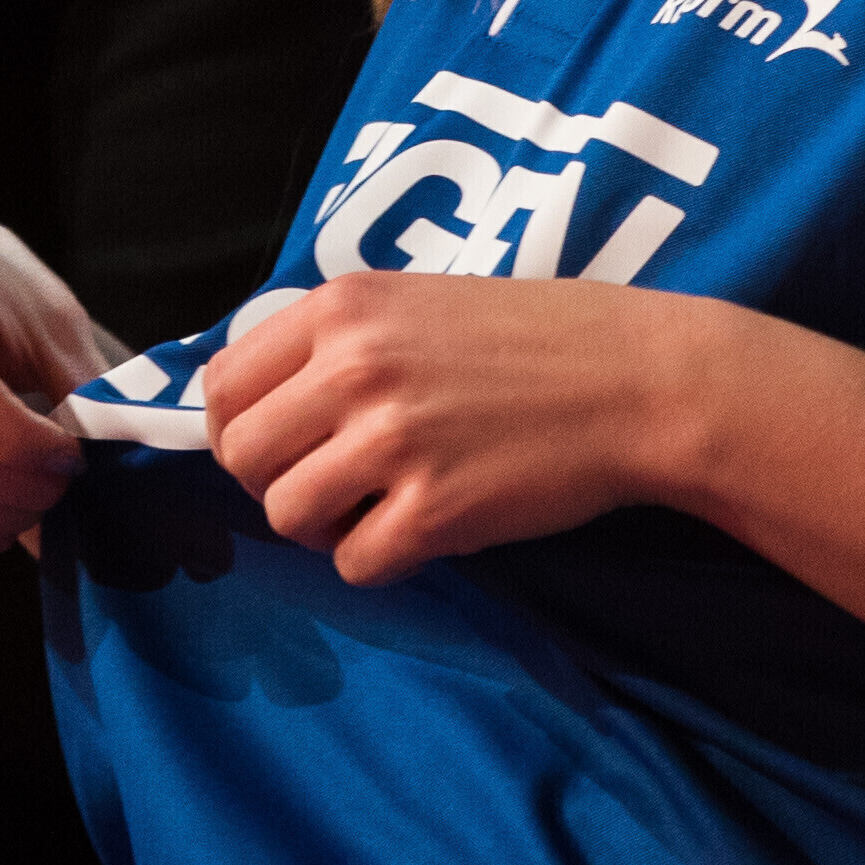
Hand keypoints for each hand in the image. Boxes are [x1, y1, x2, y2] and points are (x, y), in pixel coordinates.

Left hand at [205, 271, 745, 582]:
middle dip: (276, 481)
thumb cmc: (540, 339)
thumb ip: (338, 341)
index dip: (240, 427)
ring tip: (377, 507)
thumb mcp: (420, 302)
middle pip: (243, 456)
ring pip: (286, 516)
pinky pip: (354, 563)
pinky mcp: (435, 509)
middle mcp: (355, 367)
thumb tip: (262, 404)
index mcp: (344, 307)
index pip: (222, 384)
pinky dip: (380, 559)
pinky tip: (424, 529)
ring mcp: (393, 439)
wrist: (642, 380)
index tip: (280, 443)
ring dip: (324, 526)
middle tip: (331, 483)